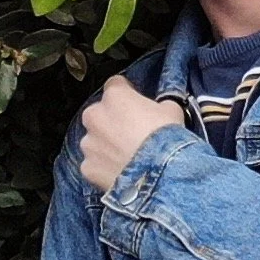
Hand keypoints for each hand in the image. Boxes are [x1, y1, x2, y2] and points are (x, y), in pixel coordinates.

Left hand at [79, 76, 184, 193]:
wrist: (162, 175)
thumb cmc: (166, 139)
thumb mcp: (172, 110)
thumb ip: (159, 104)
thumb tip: (160, 107)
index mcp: (115, 96)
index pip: (115, 85)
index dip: (126, 94)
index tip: (134, 103)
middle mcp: (95, 116)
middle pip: (99, 113)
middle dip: (112, 121)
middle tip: (132, 133)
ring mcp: (88, 143)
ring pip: (95, 140)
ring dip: (106, 145)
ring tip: (127, 156)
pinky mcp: (87, 167)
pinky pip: (94, 164)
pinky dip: (104, 167)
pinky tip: (121, 171)